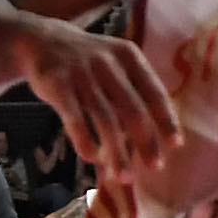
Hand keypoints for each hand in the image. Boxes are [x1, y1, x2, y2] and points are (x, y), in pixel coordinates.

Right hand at [11, 12, 180, 177]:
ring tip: (123, 175)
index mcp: (128, 56)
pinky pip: (73, 116)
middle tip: (154, 167)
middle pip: (132, 108)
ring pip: (104, 117)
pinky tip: (91, 158)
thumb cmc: (88, 62)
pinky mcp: (57, 83)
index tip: (175, 145)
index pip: (154, 91)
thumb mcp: (114, 64)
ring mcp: (81, 72)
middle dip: (145, 141)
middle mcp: (107, 62)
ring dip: (116, 150)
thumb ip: (133, 91)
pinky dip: (83, 139)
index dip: (166, 119)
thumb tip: (155, 136)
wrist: (41, 41)